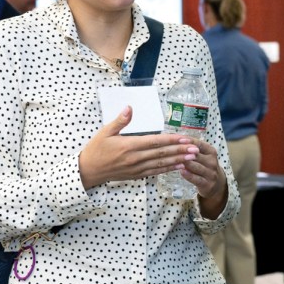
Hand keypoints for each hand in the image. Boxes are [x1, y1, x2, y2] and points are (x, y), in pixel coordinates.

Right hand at [78, 106, 204, 188]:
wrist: (88, 171)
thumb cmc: (96, 149)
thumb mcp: (105, 132)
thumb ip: (120, 120)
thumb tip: (130, 107)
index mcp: (129, 146)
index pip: (155, 142)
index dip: (171, 140)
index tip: (184, 138)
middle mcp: (135, 158)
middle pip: (162, 154)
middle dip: (180, 151)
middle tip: (195, 148)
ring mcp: (137, 168)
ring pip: (161, 164)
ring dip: (178, 161)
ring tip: (192, 158)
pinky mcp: (136, 175)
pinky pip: (155, 172)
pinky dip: (168, 169)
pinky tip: (178, 167)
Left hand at [177, 138, 227, 217]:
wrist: (215, 184)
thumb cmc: (204, 165)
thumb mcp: (202, 155)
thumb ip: (192, 148)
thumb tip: (177, 139)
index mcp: (211, 151)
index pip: (200, 144)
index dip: (190, 141)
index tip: (180, 139)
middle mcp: (212, 161)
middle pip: (197, 156)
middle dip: (186, 153)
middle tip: (174, 150)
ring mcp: (211, 173)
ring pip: (197, 167)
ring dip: (186, 163)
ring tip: (177, 160)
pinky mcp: (207, 184)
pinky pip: (197, 179)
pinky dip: (189, 175)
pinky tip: (181, 172)